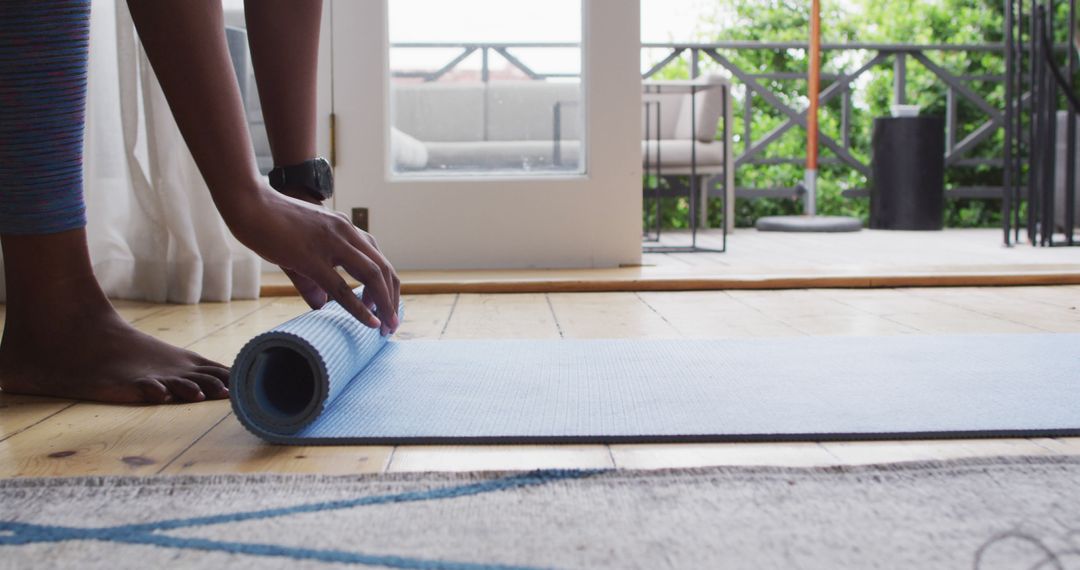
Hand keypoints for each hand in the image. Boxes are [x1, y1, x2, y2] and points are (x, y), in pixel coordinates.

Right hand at [225, 186, 399, 333]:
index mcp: (345, 229)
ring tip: (388, 327)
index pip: (378, 259)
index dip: (388, 285)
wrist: (248, 204)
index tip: (387, 308)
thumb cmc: (271, 226)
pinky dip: (360, 308)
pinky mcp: (311, 257)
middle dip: (392, 299)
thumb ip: (312, 281)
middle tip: (393, 324)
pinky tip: (370, 323)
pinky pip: (342, 287)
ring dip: (385, 304)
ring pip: (372, 276)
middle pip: (383, 268)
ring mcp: (330, 243)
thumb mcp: (300, 252)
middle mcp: (345, 232)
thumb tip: (321, 306)